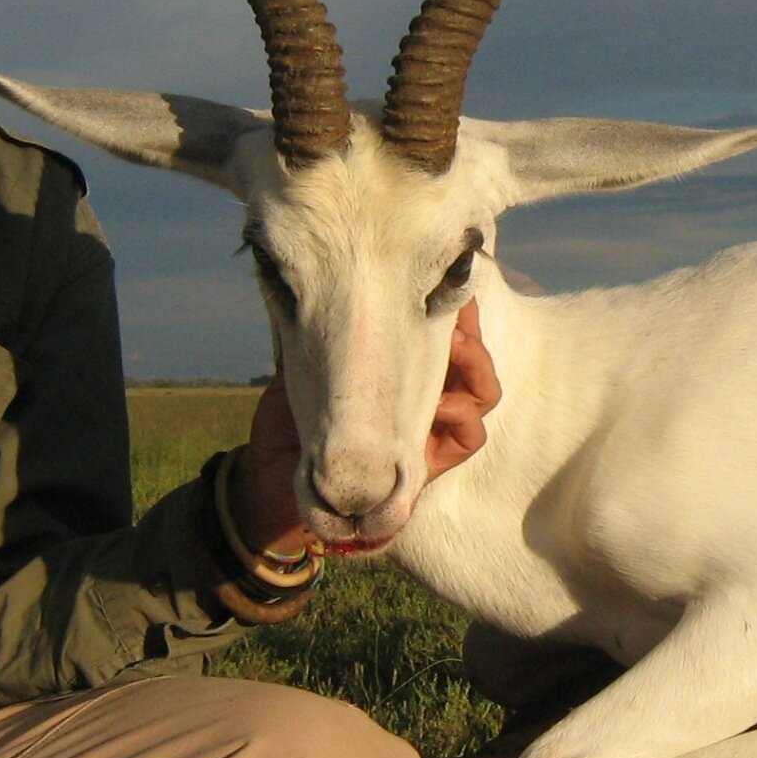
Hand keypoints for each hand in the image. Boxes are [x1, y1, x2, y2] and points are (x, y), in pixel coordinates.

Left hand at [224, 302, 502, 548]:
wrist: (273, 480)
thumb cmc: (288, 420)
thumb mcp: (304, 361)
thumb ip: (326, 327)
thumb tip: (328, 277)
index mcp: (402, 367)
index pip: (446, 330)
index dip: (457, 305)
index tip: (450, 279)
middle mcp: (425, 395)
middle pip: (475, 356)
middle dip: (471, 331)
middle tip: (454, 319)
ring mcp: (432, 430)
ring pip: (484, 393)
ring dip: (475, 366)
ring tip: (454, 348)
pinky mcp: (429, 464)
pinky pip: (469, 437)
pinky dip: (462, 417)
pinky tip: (441, 406)